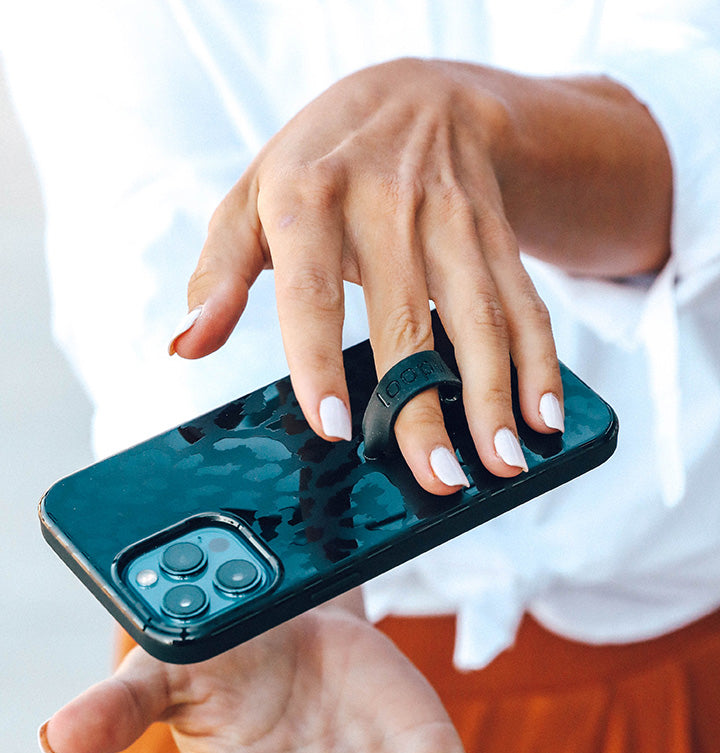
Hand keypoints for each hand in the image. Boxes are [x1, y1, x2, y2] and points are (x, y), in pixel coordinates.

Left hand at [173, 58, 564, 492]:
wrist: (416, 94)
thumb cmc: (319, 161)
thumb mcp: (252, 198)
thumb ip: (218, 272)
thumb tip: (185, 344)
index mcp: (309, 198)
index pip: (311, 290)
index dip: (319, 361)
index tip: (334, 428)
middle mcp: (388, 205)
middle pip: (408, 321)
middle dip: (426, 407)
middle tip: (440, 478)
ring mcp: (452, 218)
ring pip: (480, 317)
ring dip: (495, 396)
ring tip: (501, 462)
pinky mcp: (496, 232)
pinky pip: (525, 300)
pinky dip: (540, 361)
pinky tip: (543, 414)